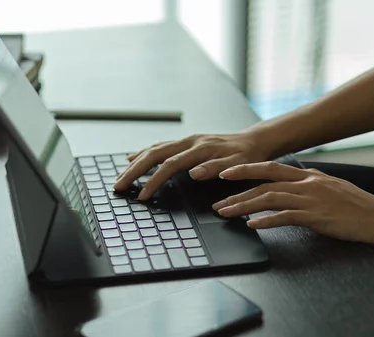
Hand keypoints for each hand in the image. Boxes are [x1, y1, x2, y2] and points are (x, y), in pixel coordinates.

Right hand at [114, 132, 271, 199]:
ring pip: (153, 149)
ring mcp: (186, 141)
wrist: (255, 141)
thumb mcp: (239, 165)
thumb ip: (217, 168)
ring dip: (135, 164)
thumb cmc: (248, 156)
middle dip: (133, 171)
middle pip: (153, 155)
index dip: (154, 181)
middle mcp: (189, 142)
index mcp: (200, 148)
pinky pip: (159, 147)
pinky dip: (144, 154)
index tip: (143, 196)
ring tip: (120, 177)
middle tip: (118, 186)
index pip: (169, 165)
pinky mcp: (186, 143)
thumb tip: (194, 173)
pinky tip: (133, 159)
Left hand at [212, 162, 373, 250]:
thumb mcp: (330, 187)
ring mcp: (311, 199)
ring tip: (226, 213)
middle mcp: (307, 183)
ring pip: (269, 198)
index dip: (246, 169)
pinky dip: (266, 220)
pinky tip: (252, 225)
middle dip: (237, 190)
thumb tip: (288, 188)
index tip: (226, 173)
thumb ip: (307, 185)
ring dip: (244, 206)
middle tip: (217, 200)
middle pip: (264, 183)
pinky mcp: (316, 217)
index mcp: (308, 175)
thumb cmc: (357, 206)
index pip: (270, 168)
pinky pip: (285, 217)